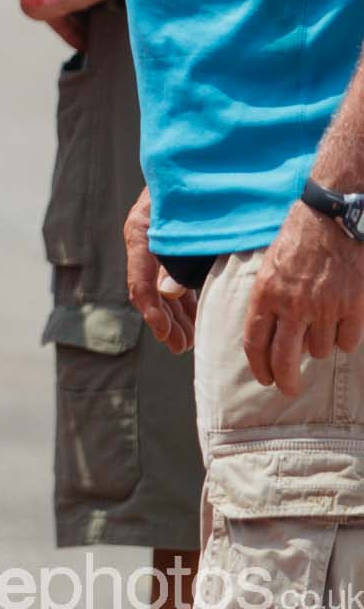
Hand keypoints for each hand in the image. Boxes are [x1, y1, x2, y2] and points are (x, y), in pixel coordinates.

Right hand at [125, 188, 194, 354]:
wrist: (203, 153)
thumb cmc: (199, 182)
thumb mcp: (189, 216)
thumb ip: (179, 252)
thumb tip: (166, 292)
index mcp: (141, 233)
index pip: (139, 282)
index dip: (153, 312)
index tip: (167, 335)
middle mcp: (144, 241)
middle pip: (149, 290)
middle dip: (165, 321)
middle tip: (180, 346)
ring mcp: (158, 244)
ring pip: (162, 288)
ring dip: (175, 315)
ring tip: (188, 340)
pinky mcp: (173, 245)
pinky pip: (174, 278)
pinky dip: (185, 300)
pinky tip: (197, 318)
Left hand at [244, 199, 363, 392]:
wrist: (332, 219)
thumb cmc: (297, 239)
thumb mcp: (269, 267)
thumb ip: (268, 300)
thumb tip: (268, 333)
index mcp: (266, 294)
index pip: (255, 342)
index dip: (259, 366)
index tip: (264, 379)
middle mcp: (293, 306)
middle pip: (285, 359)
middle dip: (285, 380)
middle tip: (288, 389)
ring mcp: (325, 309)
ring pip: (319, 350)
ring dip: (319, 347)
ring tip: (319, 329)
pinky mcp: (353, 308)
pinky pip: (347, 341)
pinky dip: (343, 339)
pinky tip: (341, 327)